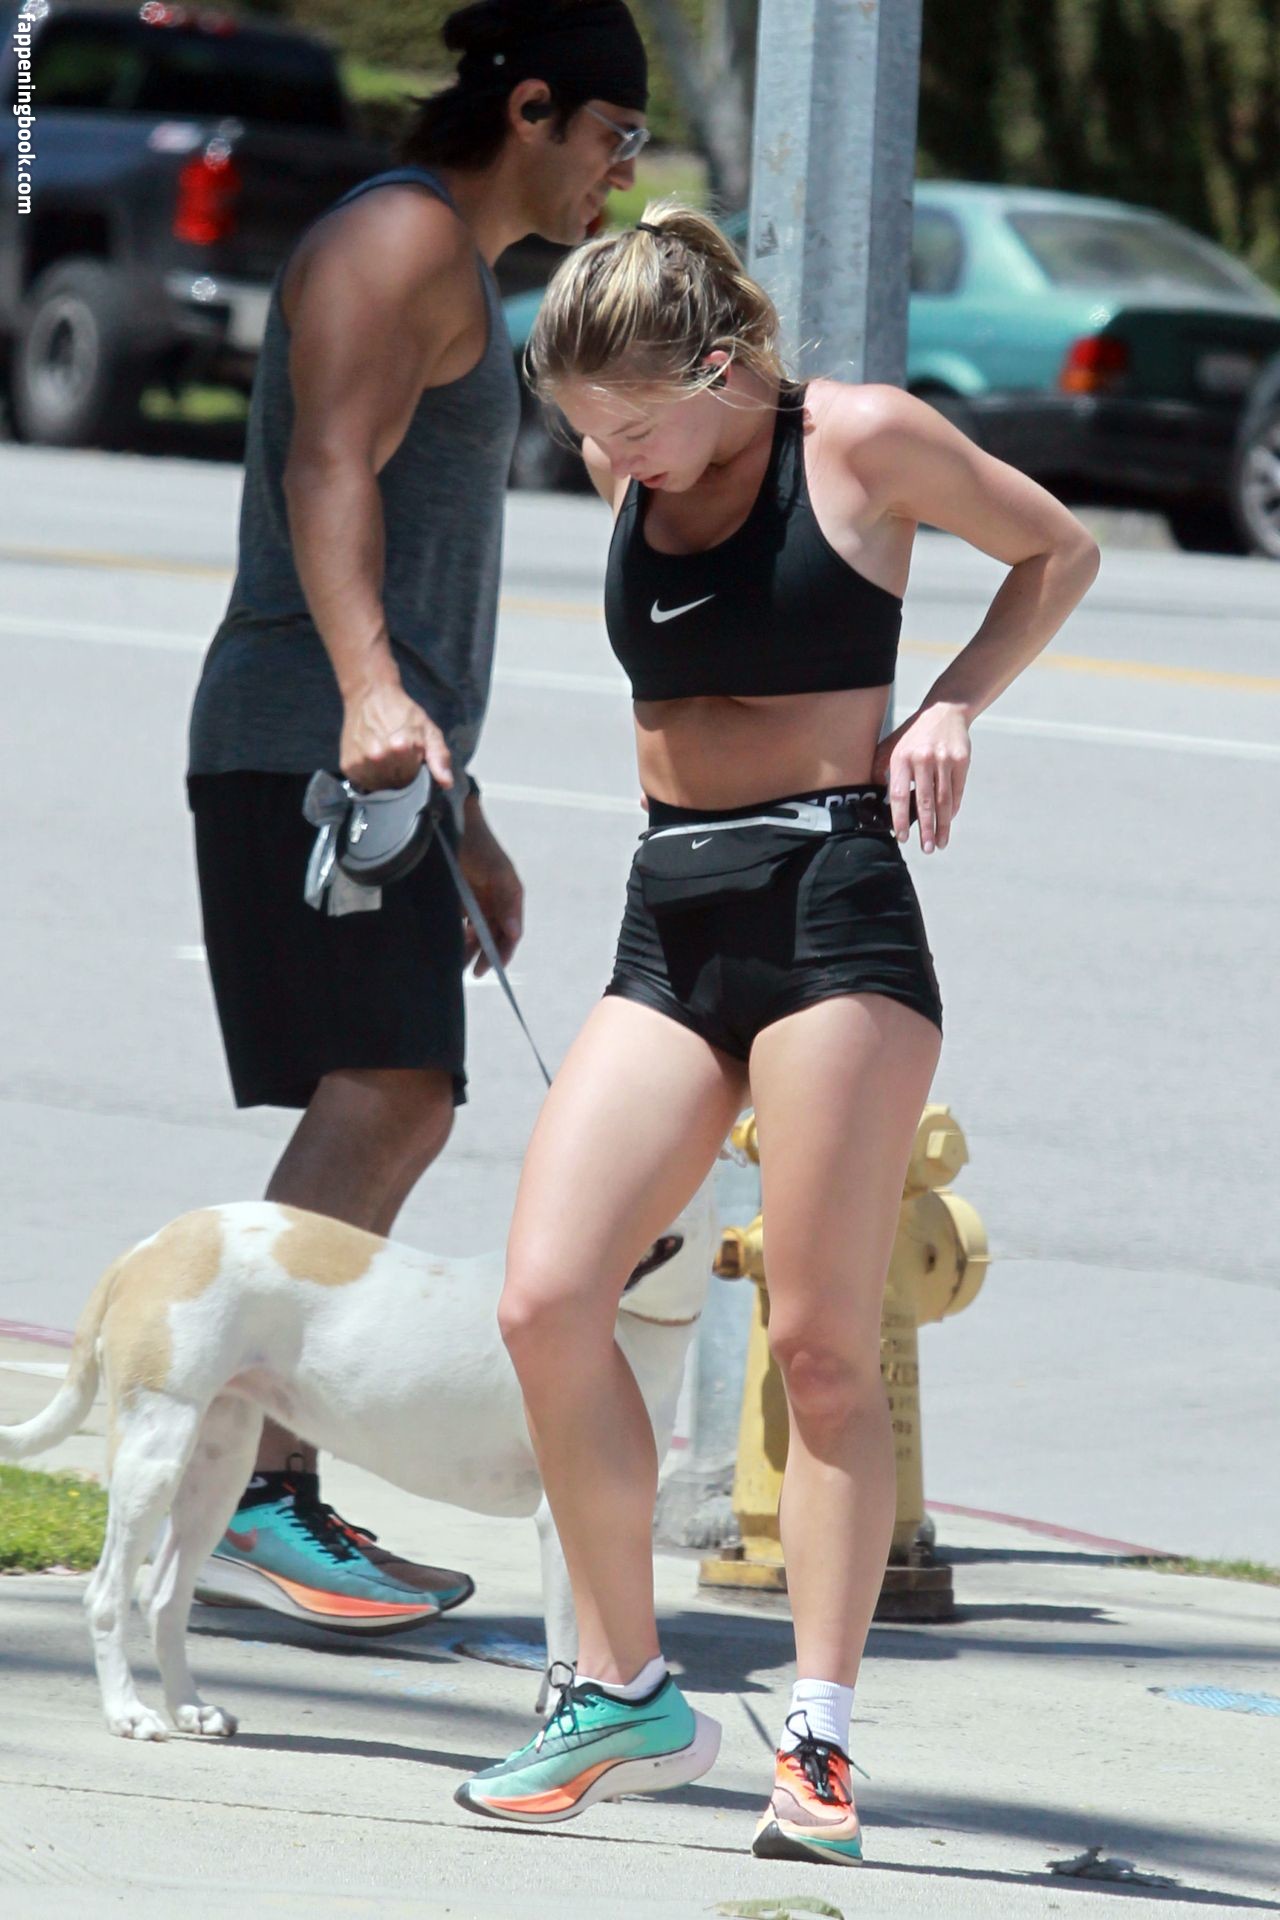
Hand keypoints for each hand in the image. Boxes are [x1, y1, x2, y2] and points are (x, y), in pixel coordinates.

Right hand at [340, 679, 452, 792]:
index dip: (412, 771)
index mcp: (400, 748)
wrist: (370, 695)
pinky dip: (369, 775)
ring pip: (379, 785)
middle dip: (399, 774)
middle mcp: (377, 756)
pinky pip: (363, 782)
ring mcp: (360, 762)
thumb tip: (446, 783)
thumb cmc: (403, 712)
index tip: (410, 758)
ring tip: (384, 757)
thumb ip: (439, 757)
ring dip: (383, 777)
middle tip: (397, 756)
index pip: (411, 780)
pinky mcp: (347, 765)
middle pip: (395, 784)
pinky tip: (372, 760)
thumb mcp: (428, 729)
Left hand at [458, 800, 523, 974]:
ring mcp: (478, 899)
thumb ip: (506, 901)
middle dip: (484, 955)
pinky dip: (457, 935)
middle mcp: (496, 900)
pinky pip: (461, 923)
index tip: (492, 968)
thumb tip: (515, 932)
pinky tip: (449, 945)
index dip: (503, 951)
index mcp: (509, 895)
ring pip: (476, 932)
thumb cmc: (478, 844)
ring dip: (469, 948)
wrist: (451, 821)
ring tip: (456, 963)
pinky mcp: (460, 897)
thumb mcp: (496, 872)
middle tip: (472, 972)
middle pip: (493, 936)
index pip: (510, 932)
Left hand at [870, 702, 970, 852]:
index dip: (900, 819)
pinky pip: (956, 791)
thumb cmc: (913, 735)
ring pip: (943, 800)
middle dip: (926, 829)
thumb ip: (879, 770)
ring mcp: (944, 759)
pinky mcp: (961, 760)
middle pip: (924, 802)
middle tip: (926, 849)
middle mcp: (923, 758)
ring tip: (940, 843)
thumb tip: (872, 800)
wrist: (944, 711)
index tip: (902, 838)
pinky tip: (948, 821)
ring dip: (942, 825)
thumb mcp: (891, 747)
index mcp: (901, 757)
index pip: (899, 795)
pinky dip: (953, 809)